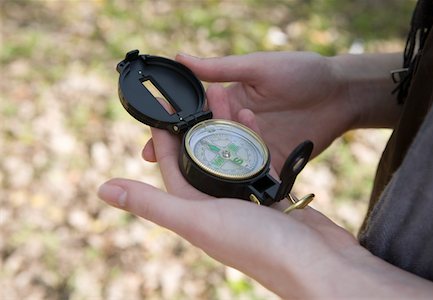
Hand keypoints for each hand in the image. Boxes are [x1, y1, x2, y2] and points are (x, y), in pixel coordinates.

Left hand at [98, 127, 432, 298]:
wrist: (317, 263)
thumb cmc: (257, 245)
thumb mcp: (197, 219)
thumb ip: (153, 203)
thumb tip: (103, 190)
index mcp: (196, 213)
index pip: (173, 170)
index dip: (165, 141)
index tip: (162, 113)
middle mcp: (219, 207)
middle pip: (204, 159)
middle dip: (201, 128)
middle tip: (200, 98)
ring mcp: (248, 202)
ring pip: (233, 158)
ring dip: (229, 129)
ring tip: (228, 100)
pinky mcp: (273, 197)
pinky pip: (259, 162)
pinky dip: (255, 142)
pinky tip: (254, 122)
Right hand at [143, 52, 401, 171]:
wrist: (342, 95)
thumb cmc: (301, 72)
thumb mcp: (258, 67)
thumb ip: (220, 69)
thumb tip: (181, 56)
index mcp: (230, 101)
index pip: (195, 115)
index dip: (173, 125)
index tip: (153, 135)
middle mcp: (237, 126)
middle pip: (202, 142)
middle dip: (179, 152)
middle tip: (156, 160)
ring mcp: (253, 146)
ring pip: (221, 161)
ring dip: (200, 169)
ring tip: (178, 178)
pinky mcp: (270, 161)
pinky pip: (248, 172)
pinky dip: (232, 180)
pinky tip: (215, 189)